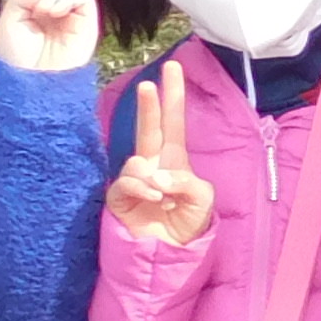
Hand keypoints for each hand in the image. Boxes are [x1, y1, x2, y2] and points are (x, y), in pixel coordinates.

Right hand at [105, 67, 217, 247]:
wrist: (168, 253)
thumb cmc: (186, 223)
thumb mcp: (201, 199)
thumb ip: (186, 182)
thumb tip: (157, 175)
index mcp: (174, 159)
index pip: (174, 121)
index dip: (173, 95)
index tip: (173, 67)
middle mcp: (152, 164)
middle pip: (149, 127)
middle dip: (149, 106)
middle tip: (149, 84)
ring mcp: (134, 179)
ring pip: (138, 161)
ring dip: (153, 178)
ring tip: (164, 198)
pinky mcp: (118, 196)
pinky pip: (127, 182)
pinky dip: (142, 189)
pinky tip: (154, 200)